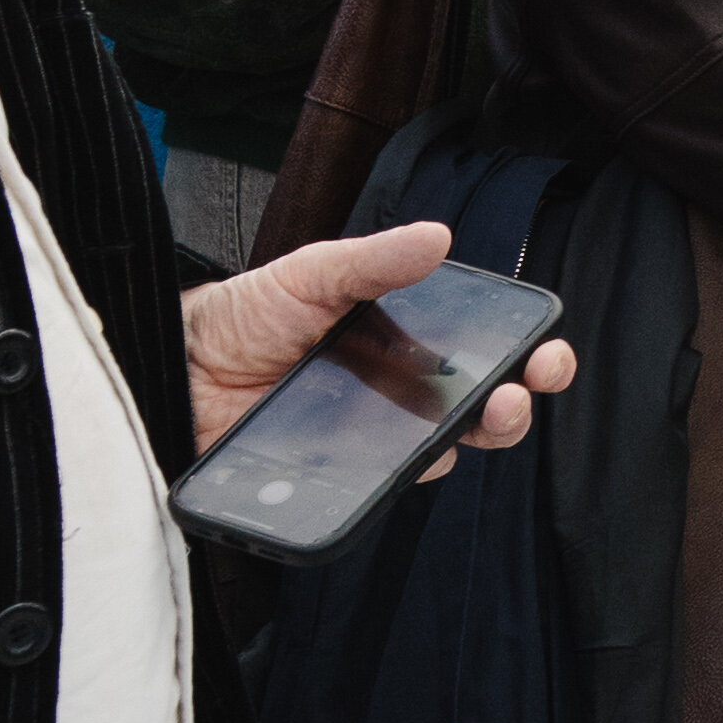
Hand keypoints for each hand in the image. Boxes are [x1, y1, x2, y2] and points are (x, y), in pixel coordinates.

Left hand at [182, 217, 574, 485]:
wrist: (174, 367)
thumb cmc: (241, 316)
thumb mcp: (311, 274)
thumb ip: (373, 261)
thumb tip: (438, 237)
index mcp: (402, 344)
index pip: (481, 352)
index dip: (526, 355)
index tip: (548, 350)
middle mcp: (397, 396)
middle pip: (479, 409)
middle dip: (519, 401)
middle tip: (525, 388)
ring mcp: (369, 441)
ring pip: (444, 450)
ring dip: (481, 436)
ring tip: (492, 415)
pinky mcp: (336, 478)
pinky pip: (383, 485)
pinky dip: (409, 475)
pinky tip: (417, 458)